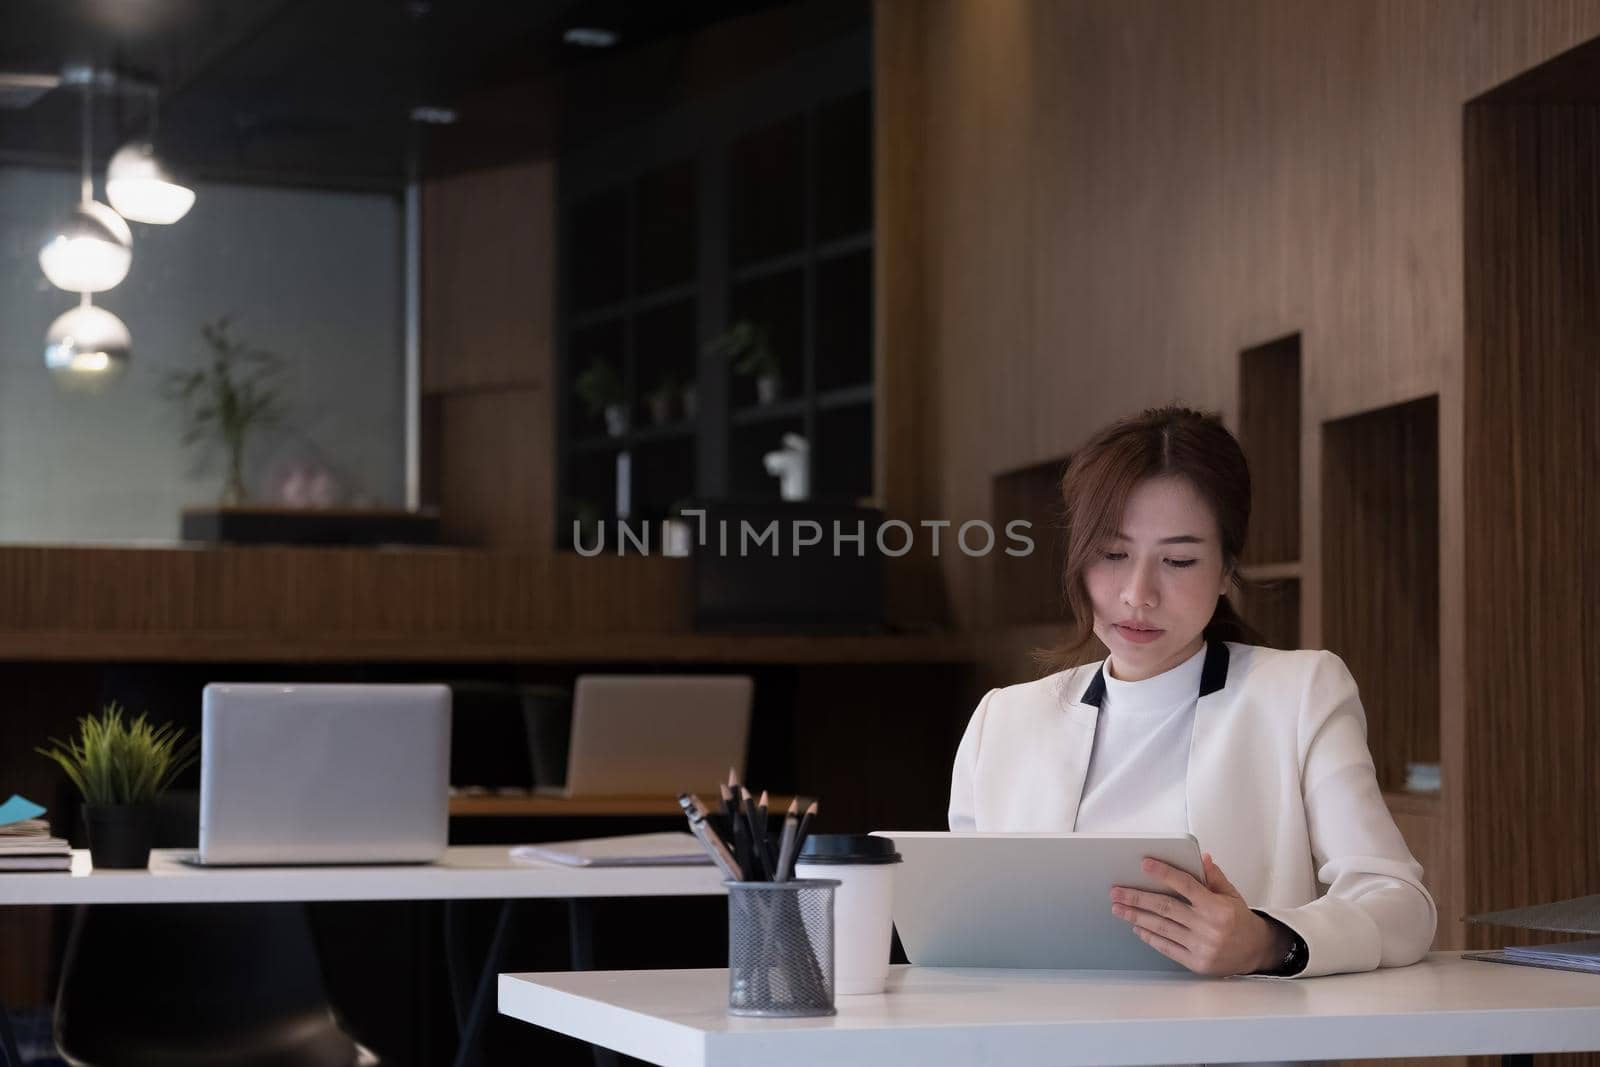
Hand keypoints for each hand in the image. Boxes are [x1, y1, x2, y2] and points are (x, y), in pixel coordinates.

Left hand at [1109, 852, 1286, 975]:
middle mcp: (1209, 928)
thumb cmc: (1240, 920)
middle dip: (1137, 898)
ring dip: (1137, 916)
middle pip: (1166, 908)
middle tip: (1117, 891)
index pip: (1186, 885)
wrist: (1256, 951)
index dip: (1164, 873)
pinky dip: (1150, 937)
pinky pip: (1167, 947)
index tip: (1145, 864)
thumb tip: (1200, 857)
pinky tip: (1137, 927)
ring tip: (1119, 908)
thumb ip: (1213, 876)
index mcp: (1217, 908)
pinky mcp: (1196, 963)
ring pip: (1162, 928)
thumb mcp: (1231, 894)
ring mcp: (1201, 947)